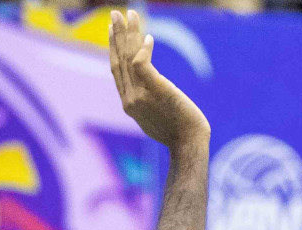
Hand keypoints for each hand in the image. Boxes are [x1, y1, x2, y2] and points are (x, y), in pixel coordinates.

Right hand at [109, 10, 208, 148]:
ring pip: (128, 57)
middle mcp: (130, 98)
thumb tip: (148, 97)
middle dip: (117, 34)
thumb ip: (147, 105)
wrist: (188, 145)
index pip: (116, 70)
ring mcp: (140, 95)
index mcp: (129, 103)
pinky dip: (143, 49)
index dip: (113, 48)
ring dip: (129, 33)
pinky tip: (149, 37)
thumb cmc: (178, 134)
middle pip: (119, 59)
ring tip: (130, 14)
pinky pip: (142, 63)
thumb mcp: (155, 120)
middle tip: (116, 13)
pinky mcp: (154, 90)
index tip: (113, 31)